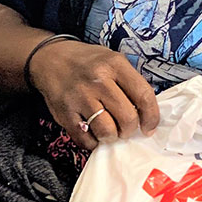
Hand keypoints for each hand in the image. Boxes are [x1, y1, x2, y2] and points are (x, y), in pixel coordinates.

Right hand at [27, 40, 159, 149]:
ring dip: (111, 136)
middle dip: (130, 129)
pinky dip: (93, 142)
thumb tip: (146, 113)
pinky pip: (85, 139)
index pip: (143, 95)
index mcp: (114, 64)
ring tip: (109, 130)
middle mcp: (98, 80)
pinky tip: (93, 132)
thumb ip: (130, 82)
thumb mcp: (112, 60)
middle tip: (125, 128)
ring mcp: (80, 97)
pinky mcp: (65, 113)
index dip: (151, 117)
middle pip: (127, 118)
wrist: (50, 59)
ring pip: (107, 131)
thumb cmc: (87, 62)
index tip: (149, 127)